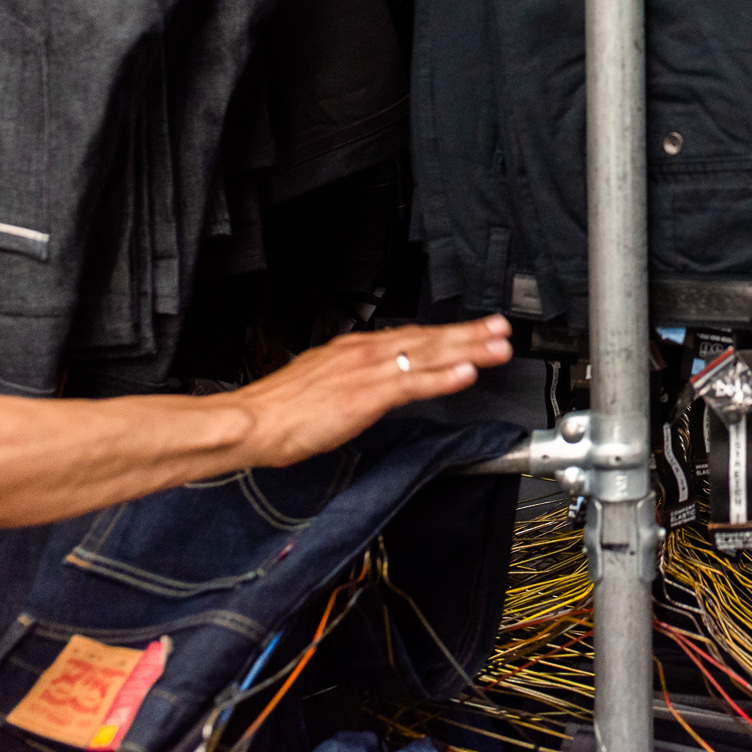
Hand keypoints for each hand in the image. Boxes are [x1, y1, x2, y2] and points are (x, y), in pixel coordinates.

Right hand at [232, 315, 513, 466]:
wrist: (249, 422)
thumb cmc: (277, 411)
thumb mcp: (320, 384)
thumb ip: (352, 380)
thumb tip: (373, 381)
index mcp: (352, 349)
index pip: (409, 337)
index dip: (445, 335)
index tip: (472, 332)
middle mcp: (364, 353)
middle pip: (426, 340)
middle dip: (468, 335)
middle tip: (502, 329)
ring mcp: (366, 372)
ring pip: (427, 356)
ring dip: (467, 350)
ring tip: (497, 347)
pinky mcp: (364, 396)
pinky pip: (411, 384)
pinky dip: (442, 377)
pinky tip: (466, 374)